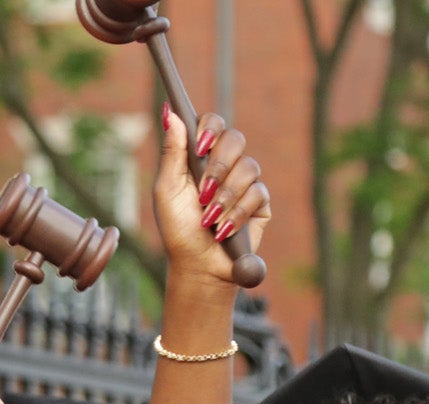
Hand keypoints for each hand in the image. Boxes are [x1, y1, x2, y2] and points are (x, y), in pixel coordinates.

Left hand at [155, 110, 269, 290]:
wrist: (198, 265)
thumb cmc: (178, 229)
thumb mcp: (167, 190)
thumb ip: (172, 152)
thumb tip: (170, 113)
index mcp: (200, 156)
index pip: (213, 124)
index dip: (210, 128)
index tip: (201, 145)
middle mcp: (225, 164)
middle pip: (235, 139)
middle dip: (219, 167)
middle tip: (204, 192)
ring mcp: (244, 181)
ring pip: (248, 167)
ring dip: (226, 196)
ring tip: (209, 219)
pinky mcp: (260, 201)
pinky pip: (257, 193)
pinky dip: (237, 213)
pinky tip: (223, 230)